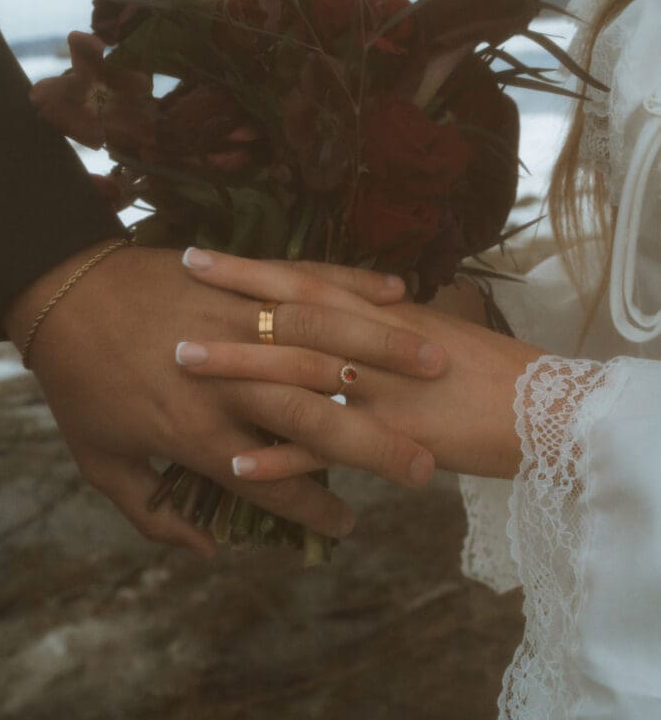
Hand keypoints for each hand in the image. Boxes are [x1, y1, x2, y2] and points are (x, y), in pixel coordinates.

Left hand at [4, 243, 442, 553]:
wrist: (61, 296)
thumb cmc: (78, 383)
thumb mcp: (102, 462)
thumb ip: (152, 512)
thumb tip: (204, 545)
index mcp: (202, 437)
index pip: (279, 488)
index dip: (319, 512)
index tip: (351, 528)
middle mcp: (237, 388)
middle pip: (325, 422)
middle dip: (382, 447)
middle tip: (425, 469)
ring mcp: (246, 332)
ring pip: (331, 347)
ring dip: (390, 358)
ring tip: (439, 372)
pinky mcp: (246, 288)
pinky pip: (309, 284)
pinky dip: (354, 286)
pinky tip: (395, 291)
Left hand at [177, 254, 541, 480]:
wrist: (546, 409)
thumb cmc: (492, 370)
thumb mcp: (432, 332)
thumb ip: (384, 323)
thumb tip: (349, 309)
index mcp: (383, 314)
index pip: (307, 281)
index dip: (252, 268)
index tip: (199, 256)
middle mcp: (375, 343)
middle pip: (293, 315)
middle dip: (231, 303)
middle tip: (173, 293)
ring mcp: (380, 390)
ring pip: (299, 373)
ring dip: (239, 368)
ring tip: (183, 363)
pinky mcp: (391, 438)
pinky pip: (325, 450)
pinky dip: (279, 458)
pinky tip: (236, 463)